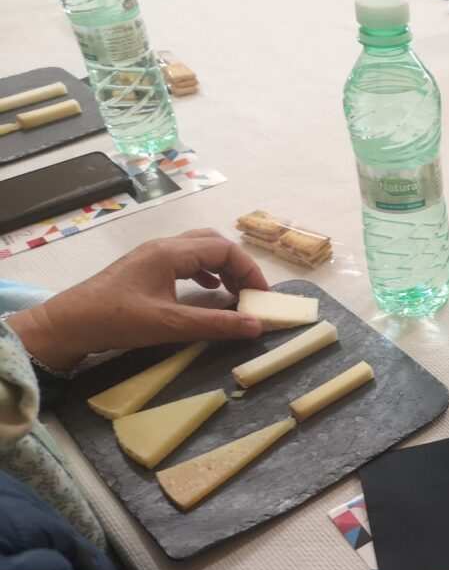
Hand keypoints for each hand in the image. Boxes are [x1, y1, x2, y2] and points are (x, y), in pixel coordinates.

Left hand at [8, 230, 268, 370]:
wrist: (67, 325)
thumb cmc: (116, 321)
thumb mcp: (170, 325)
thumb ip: (216, 324)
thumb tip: (256, 326)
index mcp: (170, 253)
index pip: (223, 249)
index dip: (249, 270)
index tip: (261, 297)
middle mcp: (163, 247)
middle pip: (213, 243)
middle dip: (238, 266)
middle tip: (251, 293)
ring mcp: (152, 256)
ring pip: (199, 250)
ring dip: (222, 268)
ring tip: (235, 293)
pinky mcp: (144, 269)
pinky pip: (185, 260)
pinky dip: (205, 271)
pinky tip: (210, 288)